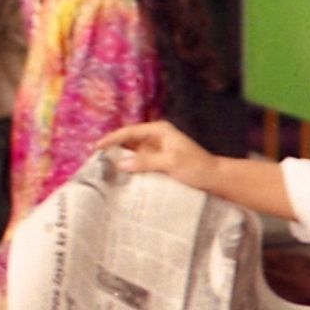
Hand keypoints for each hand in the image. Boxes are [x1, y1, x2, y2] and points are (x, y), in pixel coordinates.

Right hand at [97, 120, 217, 190]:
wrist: (215, 179)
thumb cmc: (196, 167)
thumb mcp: (171, 163)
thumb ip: (146, 162)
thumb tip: (120, 162)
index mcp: (159, 130)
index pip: (130, 132)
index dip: (112, 138)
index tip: (96, 148)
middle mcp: (156, 138)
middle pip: (129, 141)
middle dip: (113, 149)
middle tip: (94, 162)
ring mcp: (157, 151)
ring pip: (133, 154)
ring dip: (121, 160)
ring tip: (103, 172)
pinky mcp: (159, 164)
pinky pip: (140, 165)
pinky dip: (130, 169)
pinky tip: (120, 179)